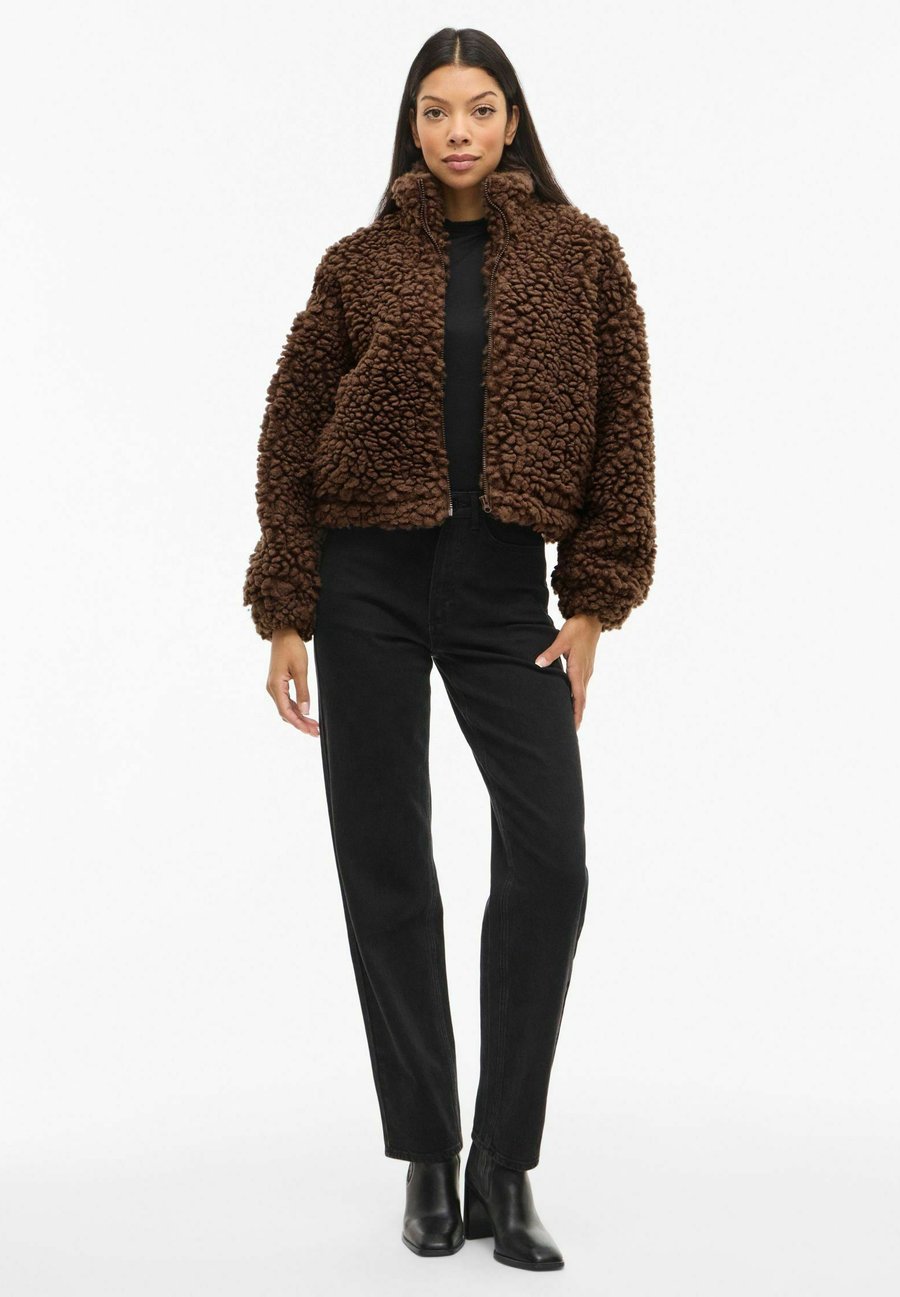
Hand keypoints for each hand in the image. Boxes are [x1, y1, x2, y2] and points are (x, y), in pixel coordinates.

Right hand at [267, 628, 319, 735]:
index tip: (310, 731)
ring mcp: (274, 687)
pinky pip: (286, 701)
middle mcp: (272, 689)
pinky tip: (305, 714)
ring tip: (313, 726)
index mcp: (276, 686)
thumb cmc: (292, 648)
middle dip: (300, 723)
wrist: (283, 633)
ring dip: (299, 718)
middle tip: (316, 732)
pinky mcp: (278, 684)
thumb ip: (303, 691)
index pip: (286, 711)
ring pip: (286, 708)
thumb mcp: (300, 669)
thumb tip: (305, 711)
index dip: (298, 723)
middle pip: (286, 713)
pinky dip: (296, 709)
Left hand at [534, 614, 602, 730]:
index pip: (578, 698)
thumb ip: (550, 653)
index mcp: (578, 670)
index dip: (576, 713)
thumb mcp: (562, 639)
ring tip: (571, 721)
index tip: (574, 727)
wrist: (592, 619)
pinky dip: (578, 698)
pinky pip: (582, 687)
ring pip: (582, 695)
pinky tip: (572, 701)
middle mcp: (585, 674)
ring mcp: (587, 671)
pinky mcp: (586, 667)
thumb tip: (538, 664)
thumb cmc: (577, 628)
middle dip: (577, 716)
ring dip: (578, 708)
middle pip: (582, 700)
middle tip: (572, 732)